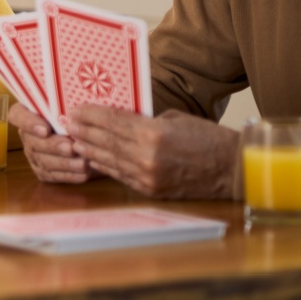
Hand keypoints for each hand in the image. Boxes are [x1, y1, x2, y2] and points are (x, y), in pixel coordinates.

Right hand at [9, 102, 97, 183]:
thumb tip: (77, 109)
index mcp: (29, 112)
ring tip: (83, 162)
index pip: (17, 115)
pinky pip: (52, 175)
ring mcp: (33, 154)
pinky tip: (84, 173)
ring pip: (43, 161)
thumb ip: (70, 108)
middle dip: (52, 146)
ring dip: (64, 163)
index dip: (28, 123)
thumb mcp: (75, 109)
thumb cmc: (82, 119)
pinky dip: (69, 175)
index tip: (46, 129)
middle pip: (32, 141)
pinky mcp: (42, 171)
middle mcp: (27, 134)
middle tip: (70, 148)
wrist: (90, 140)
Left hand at [68, 106, 239, 199]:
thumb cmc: (209, 139)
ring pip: (109, 160)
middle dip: (84, 131)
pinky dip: (105, 166)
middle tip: (67, 123)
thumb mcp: (175, 119)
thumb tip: (119, 121)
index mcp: (153, 134)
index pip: (113, 121)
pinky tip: (93, 159)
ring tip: (74, 140)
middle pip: (105, 141)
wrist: (233, 170)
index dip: (91, 115)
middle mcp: (146, 157)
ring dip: (89, 150)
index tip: (75, 109)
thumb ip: (145, 121)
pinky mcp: (149, 190)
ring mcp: (146, 177)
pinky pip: (120, 175)